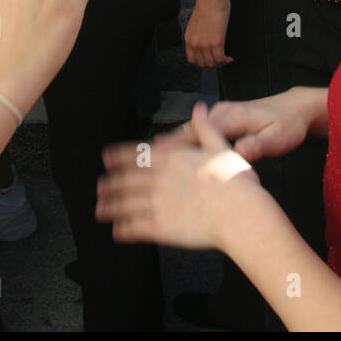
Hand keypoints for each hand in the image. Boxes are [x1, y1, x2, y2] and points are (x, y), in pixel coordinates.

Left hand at [97, 102, 262, 250]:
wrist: (241, 214)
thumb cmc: (236, 184)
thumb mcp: (221, 146)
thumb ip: (204, 128)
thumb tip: (199, 109)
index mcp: (171, 159)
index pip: (136, 154)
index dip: (118, 156)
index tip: (106, 158)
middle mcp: (158, 180)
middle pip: (125, 180)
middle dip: (109, 183)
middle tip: (100, 186)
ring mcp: (156, 204)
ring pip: (124, 204)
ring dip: (110, 207)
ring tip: (100, 209)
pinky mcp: (160, 228)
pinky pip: (134, 229)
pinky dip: (123, 230)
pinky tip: (117, 231)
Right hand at [155, 88, 319, 162]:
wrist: (294, 109)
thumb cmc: (286, 125)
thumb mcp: (277, 138)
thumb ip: (258, 145)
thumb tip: (241, 151)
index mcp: (233, 117)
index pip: (200, 132)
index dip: (179, 144)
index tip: (160, 153)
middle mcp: (222, 113)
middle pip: (188, 130)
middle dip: (166, 144)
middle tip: (143, 158)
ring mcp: (219, 114)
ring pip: (189, 131)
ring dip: (171, 143)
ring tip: (149, 158)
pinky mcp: (220, 120)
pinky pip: (197, 132)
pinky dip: (182, 142)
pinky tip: (172, 155)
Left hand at [185, 0, 232, 68]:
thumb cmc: (207, 5)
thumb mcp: (198, 23)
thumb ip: (199, 34)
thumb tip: (207, 41)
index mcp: (188, 38)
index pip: (192, 59)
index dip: (202, 63)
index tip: (210, 60)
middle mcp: (194, 43)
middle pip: (202, 64)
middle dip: (212, 64)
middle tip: (220, 61)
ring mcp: (204, 44)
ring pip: (212, 63)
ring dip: (220, 64)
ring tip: (226, 59)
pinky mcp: (215, 42)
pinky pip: (220, 59)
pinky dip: (226, 61)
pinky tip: (230, 58)